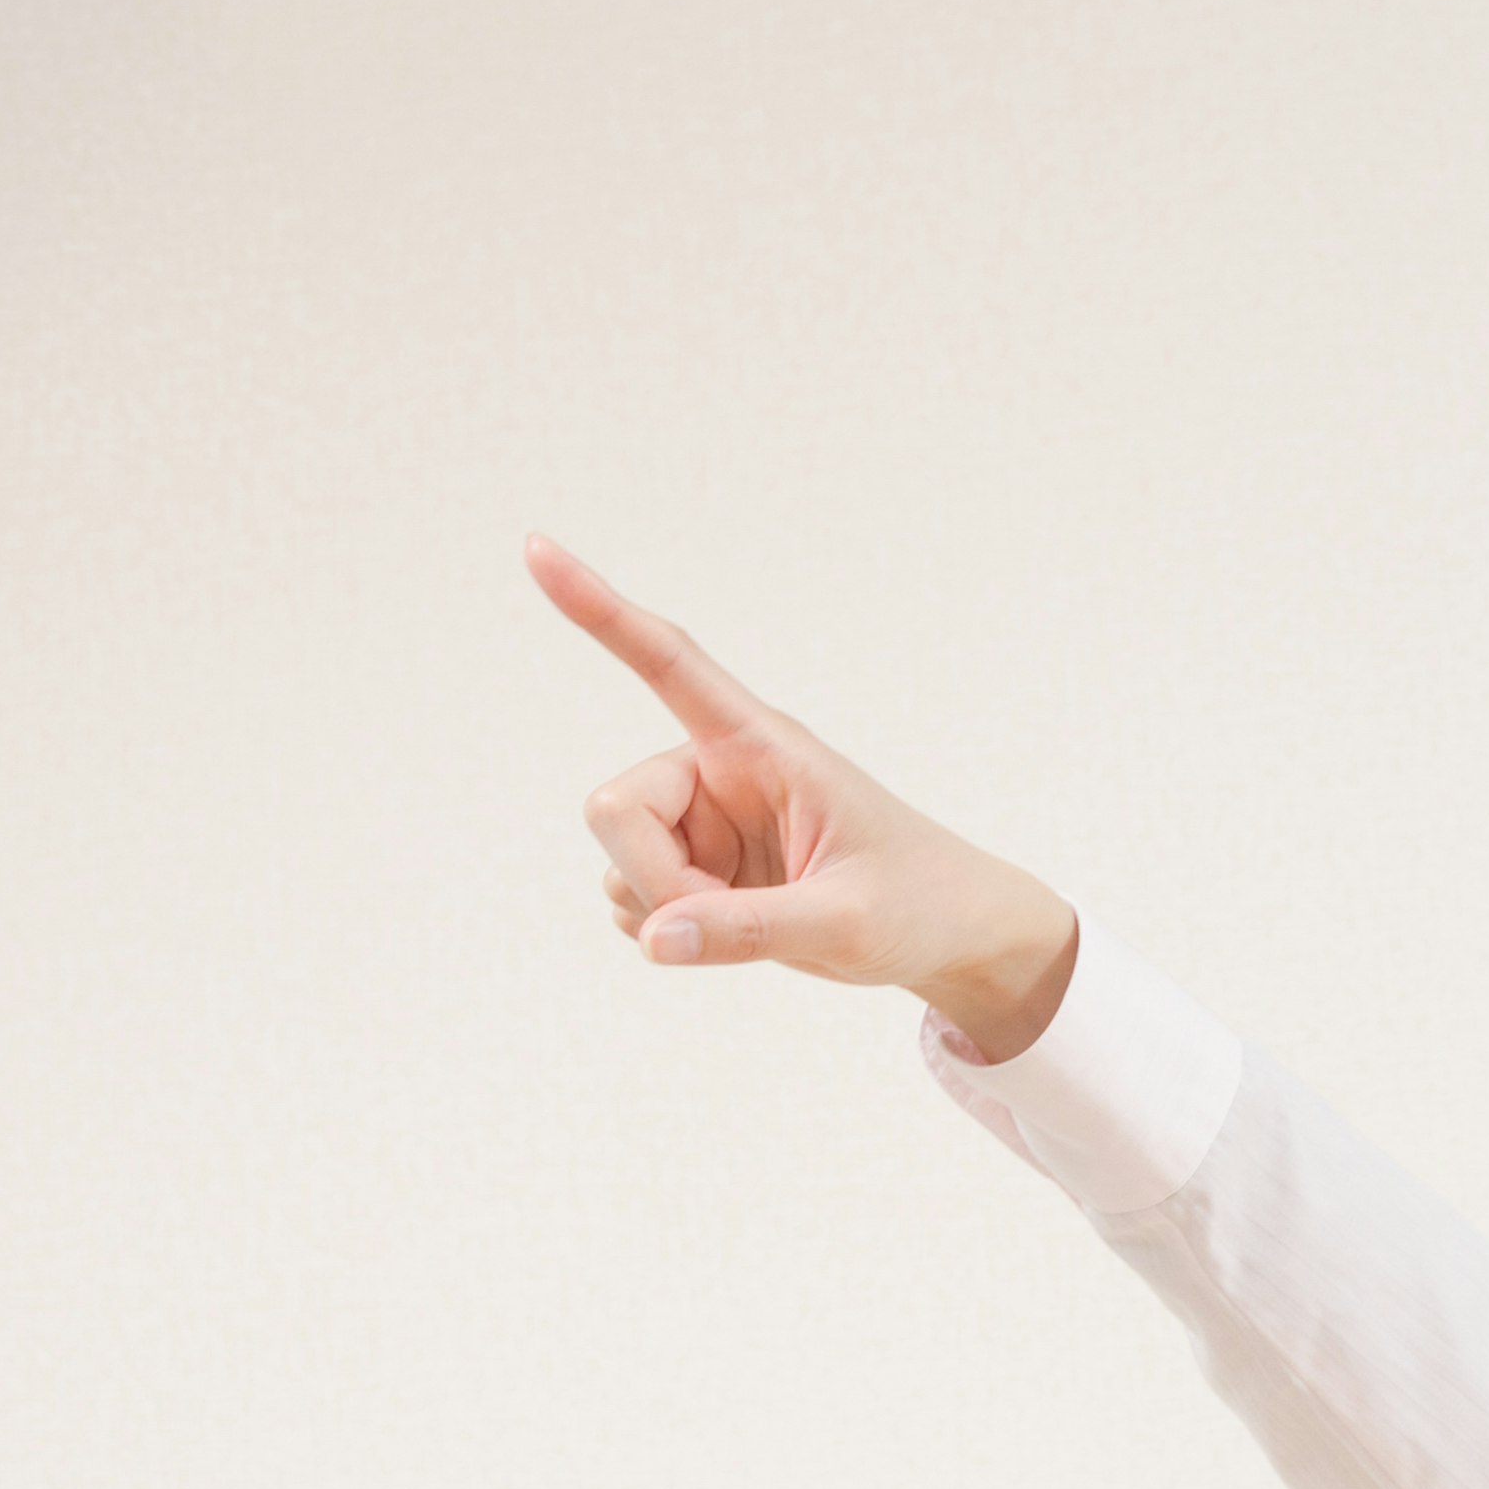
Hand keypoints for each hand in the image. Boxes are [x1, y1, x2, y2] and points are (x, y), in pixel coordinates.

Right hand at [529, 532, 1080, 1059]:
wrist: (954, 941)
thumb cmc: (919, 905)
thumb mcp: (845, 921)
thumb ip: (749, 929)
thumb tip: (653, 936)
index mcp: (761, 746)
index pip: (670, 662)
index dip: (599, 608)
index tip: (534, 547)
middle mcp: (718, 772)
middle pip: (614, 809)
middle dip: (652, 875)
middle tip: (725, 914)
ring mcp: (703, 823)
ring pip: (619, 862)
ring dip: (667, 909)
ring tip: (756, 918)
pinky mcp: (698, 871)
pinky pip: (636, 904)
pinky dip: (669, 930)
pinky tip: (731, 930)